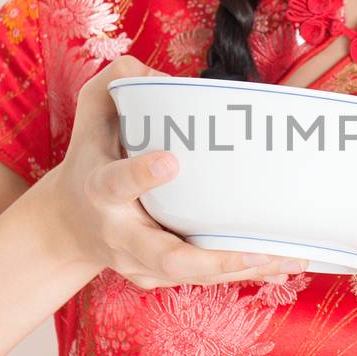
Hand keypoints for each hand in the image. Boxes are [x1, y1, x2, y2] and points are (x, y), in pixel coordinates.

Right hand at [45, 55, 294, 288]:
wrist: (67, 226)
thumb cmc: (89, 161)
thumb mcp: (91, 113)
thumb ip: (119, 84)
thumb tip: (161, 77)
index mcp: (101, 189)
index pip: (118, 183)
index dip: (142, 174)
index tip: (170, 161)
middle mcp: (121, 233)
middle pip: (166, 256)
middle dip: (214, 259)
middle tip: (258, 249)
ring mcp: (139, 262)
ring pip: (194, 273)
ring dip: (243, 268)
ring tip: (288, 257)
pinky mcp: (158, 276)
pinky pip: (202, 277)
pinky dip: (242, 272)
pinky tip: (279, 267)